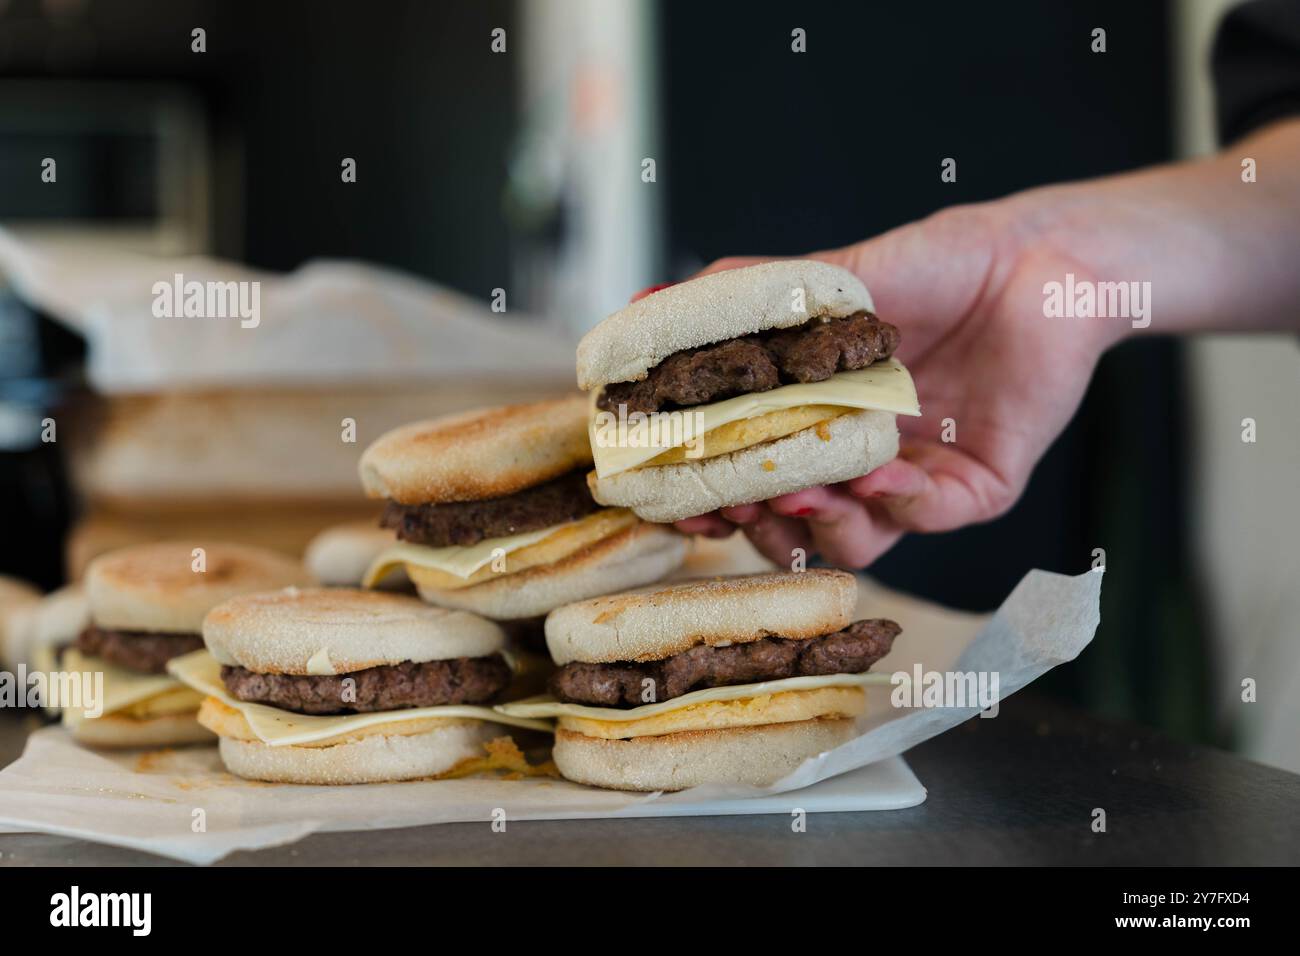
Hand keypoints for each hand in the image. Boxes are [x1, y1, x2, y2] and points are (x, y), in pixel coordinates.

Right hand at [672, 198, 1119, 567]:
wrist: (1032, 258)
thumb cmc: (930, 265)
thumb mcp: (820, 278)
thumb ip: (738, 297)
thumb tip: (643, 297)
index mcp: (815, 423)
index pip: (747, 481)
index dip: (708, 498)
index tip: (676, 499)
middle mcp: (858, 462)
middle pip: (791, 526)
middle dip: (756, 522)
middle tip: (732, 501)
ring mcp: (914, 480)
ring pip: (854, 539)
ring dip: (820, 523)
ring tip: (800, 490)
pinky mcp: (975, 489)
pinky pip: (927, 516)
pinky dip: (896, 502)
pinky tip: (878, 475)